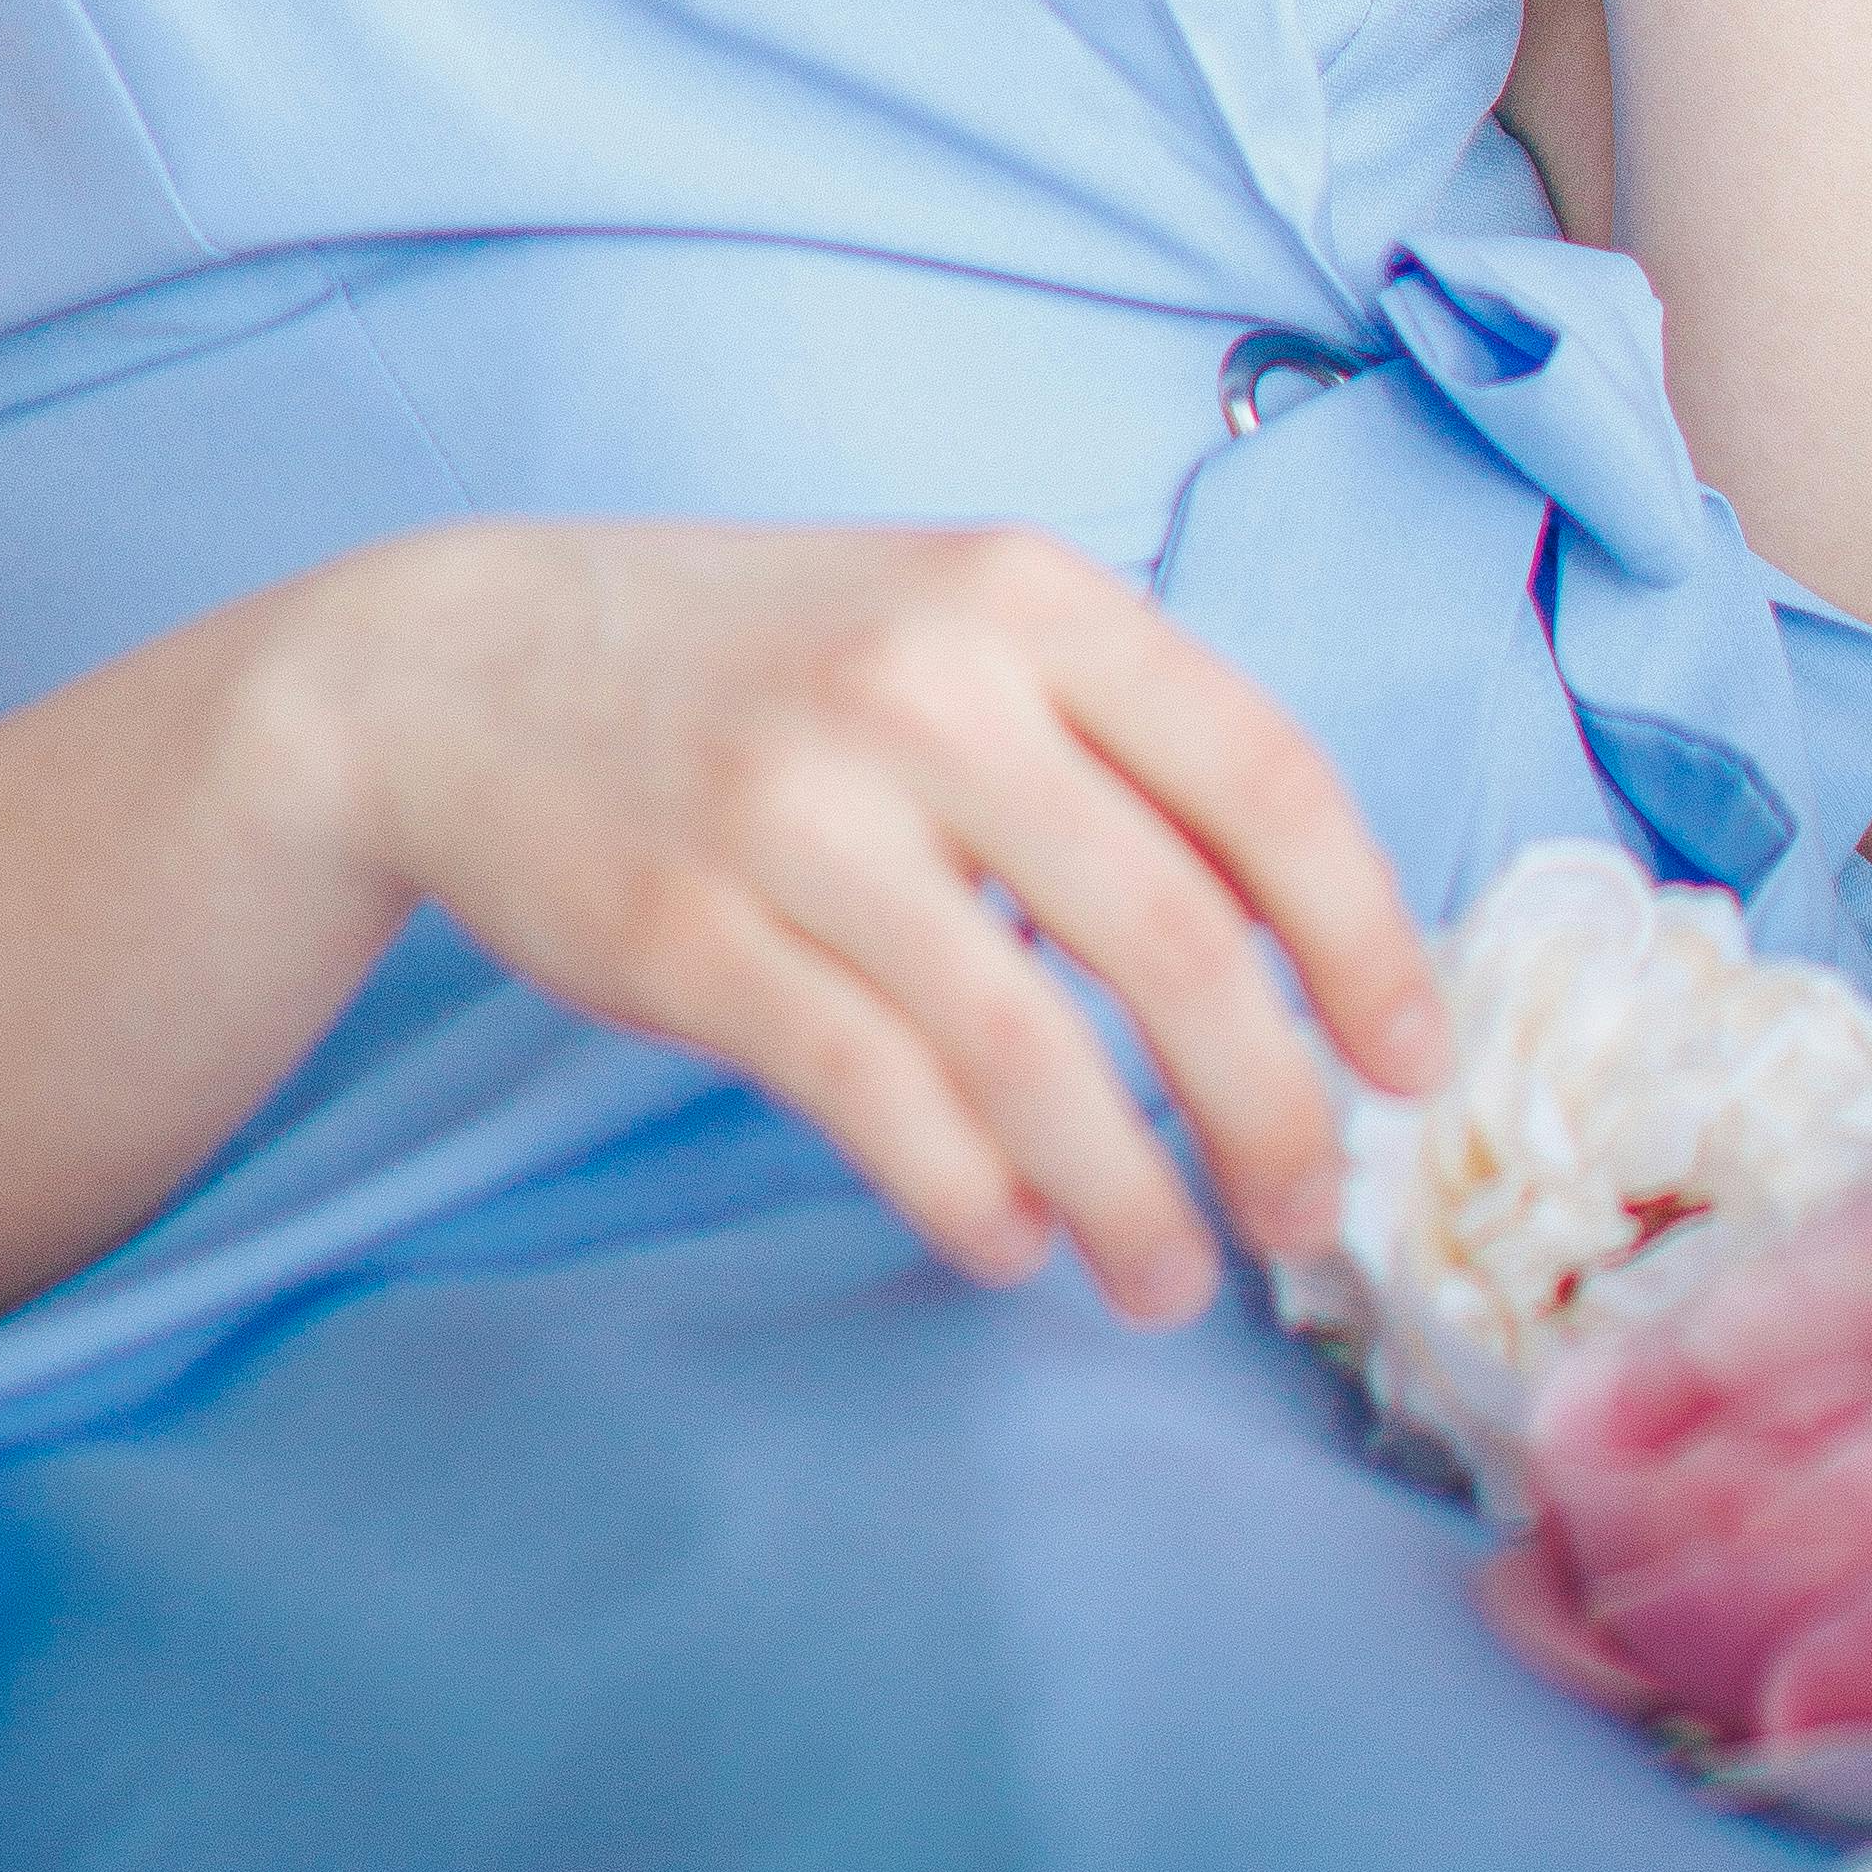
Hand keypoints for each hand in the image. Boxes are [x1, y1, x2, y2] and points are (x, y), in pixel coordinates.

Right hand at [285, 518, 1445, 1322]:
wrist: (460, 667)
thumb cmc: (759, 669)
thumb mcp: (949, 626)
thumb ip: (1114, 747)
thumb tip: (1311, 957)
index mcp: (1021, 593)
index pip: (1263, 778)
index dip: (1366, 941)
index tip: (1412, 1067)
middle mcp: (924, 683)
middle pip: (1176, 941)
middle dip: (1272, 1111)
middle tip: (1307, 1217)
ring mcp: (799, 808)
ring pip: (1033, 1054)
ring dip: (1131, 1201)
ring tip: (1170, 1279)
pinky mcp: (691, 931)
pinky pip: (882, 1104)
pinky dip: (974, 1201)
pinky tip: (1007, 1241)